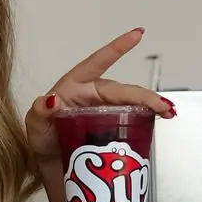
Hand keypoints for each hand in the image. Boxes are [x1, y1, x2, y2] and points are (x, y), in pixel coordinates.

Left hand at [25, 27, 174, 161]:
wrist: (51, 167)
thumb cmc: (42, 139)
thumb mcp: (35, 125)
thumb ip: (40, 112)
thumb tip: (50, 101)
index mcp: (76, 87)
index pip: (98, 62)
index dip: (118, 48)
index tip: (137, 34)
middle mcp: (94, 96)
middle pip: (122, 91)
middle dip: (143, 95)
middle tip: (160, 105)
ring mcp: (106, 112)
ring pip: (132, 103)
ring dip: (150, 105)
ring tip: (167, 112)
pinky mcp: (114, 128)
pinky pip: (134, 119)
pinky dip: (148, 119)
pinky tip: (161, 121)